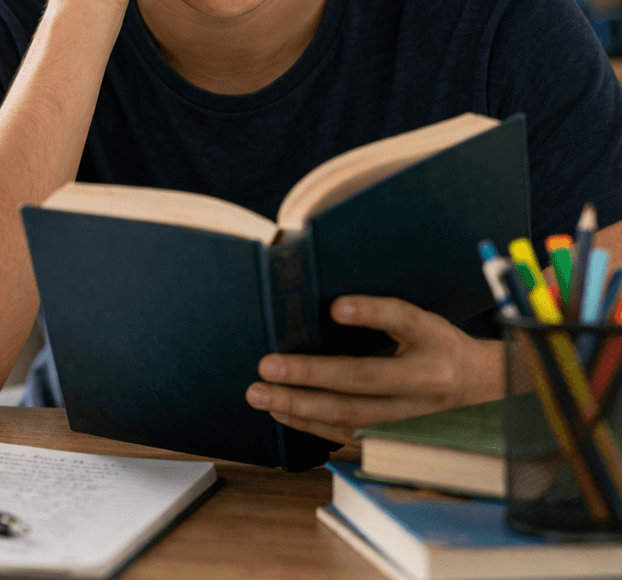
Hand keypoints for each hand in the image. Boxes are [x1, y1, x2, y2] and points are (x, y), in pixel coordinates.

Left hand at [245, 295, 503, 446]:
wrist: (483, 390)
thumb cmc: (436, 345)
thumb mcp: (421, 320)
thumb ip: (383, 315)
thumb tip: (321, 306)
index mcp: (432, 338)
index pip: (401, 318)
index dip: (370, 312)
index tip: (336, 307)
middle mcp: (425, 379)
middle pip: (362, 377)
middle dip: (309, 373)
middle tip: (267, 365)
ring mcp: (413, 415)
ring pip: (351, 416)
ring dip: (300, 406)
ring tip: (262, 394)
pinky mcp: (400, 439)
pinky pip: (349, 436)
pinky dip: (311, 426)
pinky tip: (282, 412)